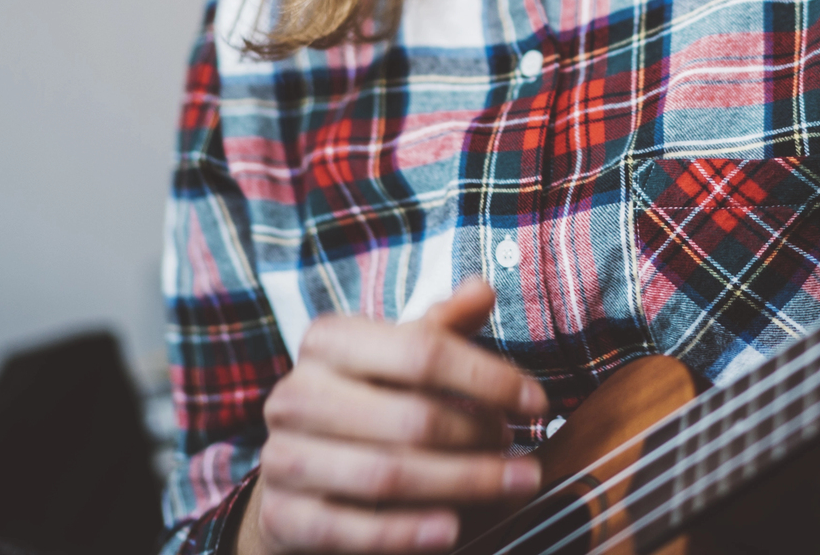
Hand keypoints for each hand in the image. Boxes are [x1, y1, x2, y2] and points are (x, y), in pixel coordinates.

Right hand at [238, 279, 548, 553]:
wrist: (297, 469)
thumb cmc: (365, 400)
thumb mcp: (397, 356)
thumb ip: (441, 327)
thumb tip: (483, 289)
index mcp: (328, 341)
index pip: (421, 352)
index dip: (488, 377)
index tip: (537, 402)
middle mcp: (297, 394)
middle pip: (410, 418)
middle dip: (479, 439)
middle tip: (522, 455)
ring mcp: (283, 456)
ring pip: (386, 475)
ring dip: (460, 485)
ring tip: (508, 487)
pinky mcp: (282, 516)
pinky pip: (350, 529)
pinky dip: (406, 532)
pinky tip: (451, 529)